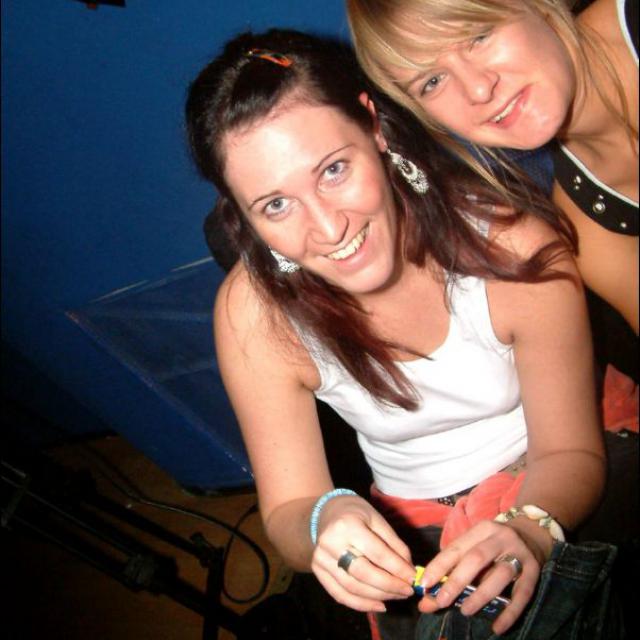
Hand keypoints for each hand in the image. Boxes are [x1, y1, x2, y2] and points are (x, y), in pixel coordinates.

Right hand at [311, 495, 415, 611]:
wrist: (327, 511)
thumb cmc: (356, 513)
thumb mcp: (377, 519)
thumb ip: (394, 544)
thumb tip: (409, 570)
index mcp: (348, 525)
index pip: (377, 553)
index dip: (397, 568)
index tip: (413, 578)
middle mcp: (331, 543)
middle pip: (363, 573)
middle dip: (389, 586)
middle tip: (408, 591)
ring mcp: (321, 558)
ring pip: (352, 587)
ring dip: (378, 597)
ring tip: (397, 596)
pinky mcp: (317, 570)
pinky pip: (339, 594)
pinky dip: (361, 604)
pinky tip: (379, 605)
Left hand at [417, 519, 543, 634]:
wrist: (532, 534)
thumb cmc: (494, 545)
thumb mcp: (473, 549)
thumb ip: (450, 572)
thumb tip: (425, 602)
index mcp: (481, 529)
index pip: (456, 548)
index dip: (439, 566)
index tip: (424, 584)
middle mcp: (500, 538)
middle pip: (476, 558)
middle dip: (457, 580)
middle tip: (441, 601)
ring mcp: (519, 553)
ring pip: (500, 574)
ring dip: (481, 595)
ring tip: (465, 611)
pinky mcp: (534, 570)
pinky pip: (522, 593)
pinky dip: (510, 612)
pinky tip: (497, 627)